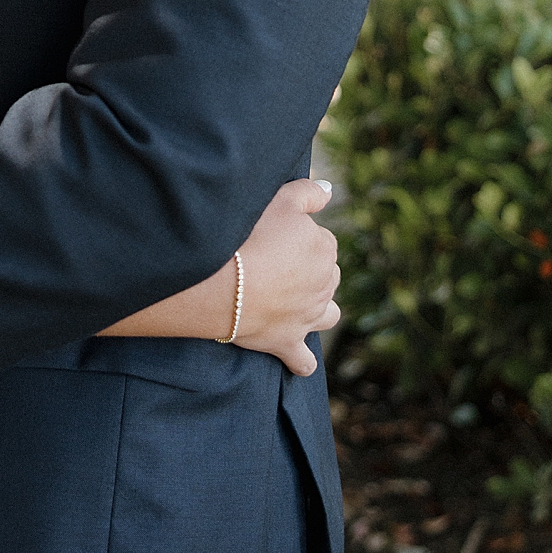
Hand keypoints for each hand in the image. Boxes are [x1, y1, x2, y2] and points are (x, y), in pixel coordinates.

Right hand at [232, 178, 340, 376]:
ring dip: (316, 308)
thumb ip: (309, 192)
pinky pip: (303, 360)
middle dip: (308, 270)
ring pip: (327, 314)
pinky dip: (301, 359)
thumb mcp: (280, 199)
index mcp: (325, 249)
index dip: (296, 237)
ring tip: (293, 302)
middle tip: (274, 263)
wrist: (221, 280)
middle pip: (325, 275)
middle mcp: (324, 284)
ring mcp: (308, 317)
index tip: (272, 236)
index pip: (320, 240)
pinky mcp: (288, 343)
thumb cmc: (248, 234)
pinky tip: (295, 356)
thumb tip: (330, 192)